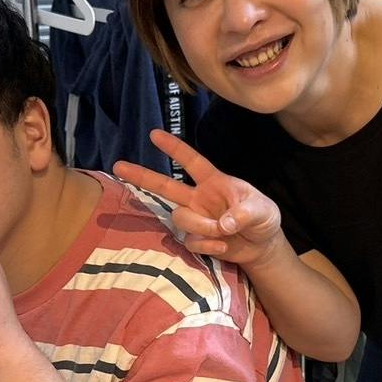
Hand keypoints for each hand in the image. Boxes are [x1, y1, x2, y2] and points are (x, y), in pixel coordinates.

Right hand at [113, 130, 284, 267]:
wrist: (262, 247)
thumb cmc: (264, 219)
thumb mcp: (264, 211)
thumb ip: (245, 214)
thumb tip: (223, 224)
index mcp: (215, 182)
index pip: (192, 162)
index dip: (174, 148)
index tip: (154, 134)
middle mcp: (199, 198)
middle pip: (165, 185)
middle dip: (141, 176)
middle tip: (117, 165)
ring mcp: (195, 219)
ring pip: (180, 218)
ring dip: (201, 228)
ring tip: (223, 234)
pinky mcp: (196, 239)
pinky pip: (191, 242)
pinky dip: (208, 246)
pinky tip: (224, 246)